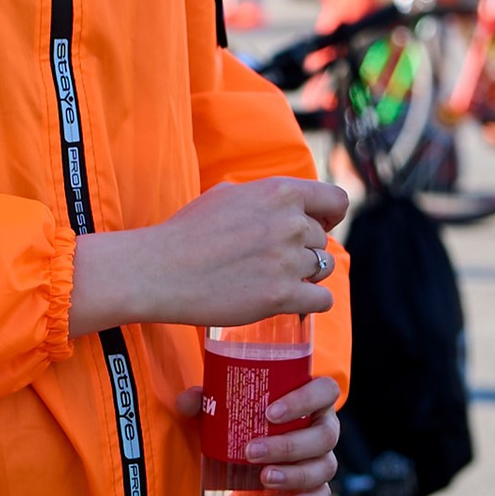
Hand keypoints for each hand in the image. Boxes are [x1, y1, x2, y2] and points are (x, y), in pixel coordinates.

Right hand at [69, 172, 347, 336]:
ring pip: (324, 269)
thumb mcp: (227, 194)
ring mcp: (287, 260)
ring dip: (306, 276)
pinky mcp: (282, 296)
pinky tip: (290, 302)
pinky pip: (321, 300)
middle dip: (304, 250)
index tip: (320, 226)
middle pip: (322, 240)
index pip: (335, 199)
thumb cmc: (186, 233)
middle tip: (273, 261)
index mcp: (278, 192)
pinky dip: (309, 303)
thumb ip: (264, 197)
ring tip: (275, 280)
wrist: (159, 270)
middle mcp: (289, 223)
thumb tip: (288, 205)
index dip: (331, 215)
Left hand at [177, 369, 341, 495]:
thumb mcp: (224, 404)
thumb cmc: (245, 417)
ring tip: (264, 478)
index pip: (325, 391)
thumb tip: (188, 401)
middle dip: (288, 445)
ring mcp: (323, 456)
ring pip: (324, 466)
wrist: (248, 448)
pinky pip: (323, 494)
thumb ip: (205, 399)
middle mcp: (323, 426)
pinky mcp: (317, 483)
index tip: (270, 413)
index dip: (304, 400)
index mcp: (311, 398)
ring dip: (295, 474)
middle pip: (324, 435)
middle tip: (251, 452)